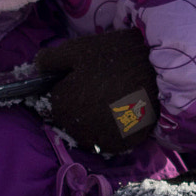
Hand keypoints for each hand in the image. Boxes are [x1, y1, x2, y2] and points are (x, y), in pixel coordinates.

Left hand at [34, 28, 160, 154]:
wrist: (160, 69)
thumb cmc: (115, 56)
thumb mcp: (78, 49)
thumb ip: (51, 60)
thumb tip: (35, 69)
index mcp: (63, 107)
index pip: (48, 107)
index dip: (58, 93)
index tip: (71, 82)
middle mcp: (78, 130)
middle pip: (67, 121)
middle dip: (75, 106)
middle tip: (94, 86)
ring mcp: (101, 141)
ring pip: (87, 132)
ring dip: (92, 119)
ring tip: (109, 97)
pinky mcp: (122, 146)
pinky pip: (108, 139)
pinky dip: (111, 128)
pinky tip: (121, 109)